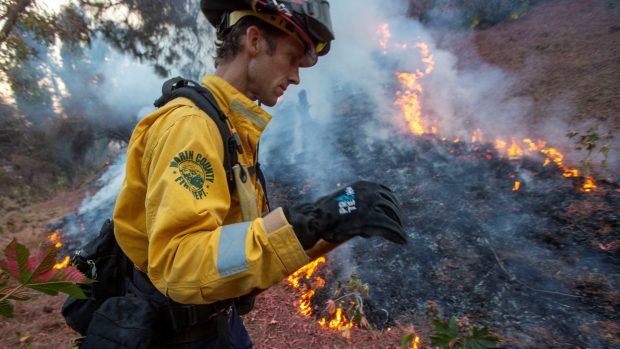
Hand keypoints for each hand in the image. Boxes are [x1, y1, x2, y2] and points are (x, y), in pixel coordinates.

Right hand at [284, 181, 406, 248]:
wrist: (317, 218)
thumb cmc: (326, 213)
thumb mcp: (345, 202)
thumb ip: (357, 204)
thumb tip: (368, 214)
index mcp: (363, 185)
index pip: (385, 191)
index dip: (393, 203)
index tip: (396, 212)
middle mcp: (369, 191)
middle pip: (391, 204)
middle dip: (397, 216)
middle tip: (400, 226)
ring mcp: (370, 203)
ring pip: (392, 215)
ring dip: (398, 226)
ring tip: (401, 236)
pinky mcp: (370, 217)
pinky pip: (389, 226)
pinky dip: (397, 234)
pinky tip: (402, 240)